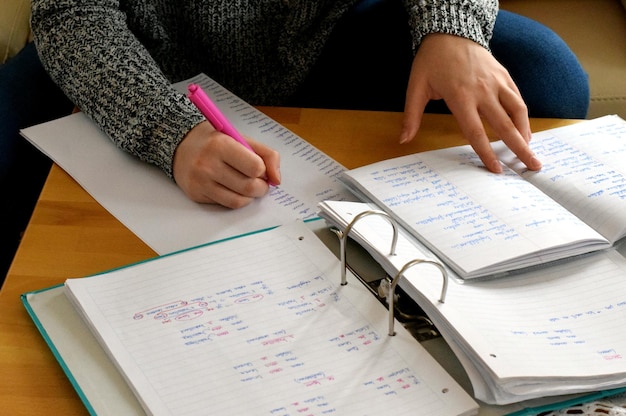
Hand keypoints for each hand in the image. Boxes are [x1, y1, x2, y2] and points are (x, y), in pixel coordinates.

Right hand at [172, 121, 280, 207]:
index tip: (259, 167)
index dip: (263, 170)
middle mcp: (208, 164)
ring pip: (239, 201)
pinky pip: (225, 205)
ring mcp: (201, 182)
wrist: (180, 145)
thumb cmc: (216, 141)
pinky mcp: (196, 195)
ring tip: (247, 186)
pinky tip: (233, 189)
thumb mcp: (241, 137)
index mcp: (221, 145)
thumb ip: (266, 155)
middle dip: (261, 187)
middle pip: (249, 187)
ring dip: (250, 196)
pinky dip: (236, 199)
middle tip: (259, 182)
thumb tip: (277, 180)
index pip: (255, 167)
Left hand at [399, 33, 541, 172]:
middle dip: (519, 148)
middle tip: (533, 166)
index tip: (496, 170)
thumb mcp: (416, 87)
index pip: (476, 132)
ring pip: (517, 110)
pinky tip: (525, 128)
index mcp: (461, 97)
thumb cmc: (431, 61)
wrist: (449, 32)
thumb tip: (403, 140)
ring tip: (530, 149)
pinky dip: (523, 115)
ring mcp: (496, 82)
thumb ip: (411, 116)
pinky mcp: (504, 75)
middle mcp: (483, 91)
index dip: (486, 153)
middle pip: (505, 125)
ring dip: (526, 132)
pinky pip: (517, 98)